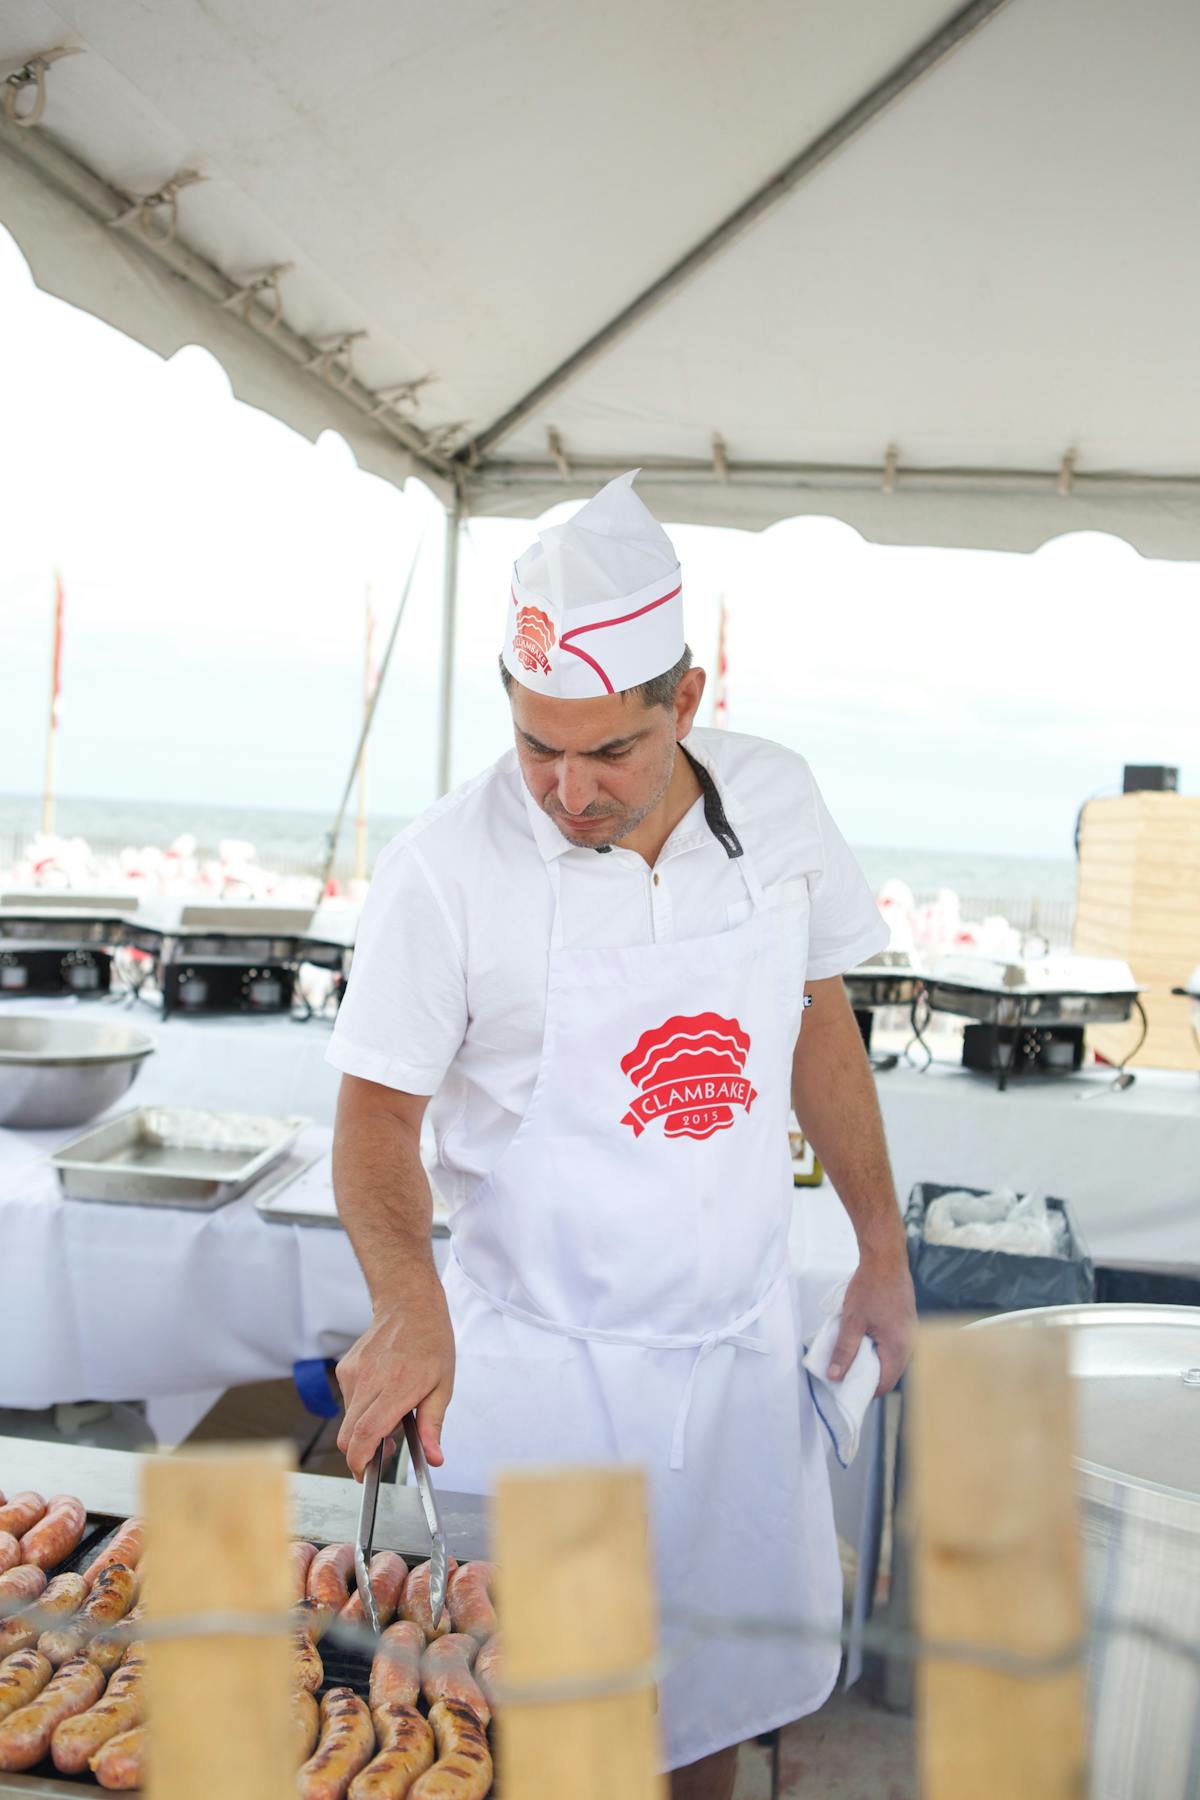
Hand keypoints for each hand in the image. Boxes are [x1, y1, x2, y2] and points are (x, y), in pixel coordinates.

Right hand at [335, 1271, 455, 1478]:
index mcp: (397, 1386)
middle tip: (382, 1453)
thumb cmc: (431, 1343)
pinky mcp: (344, 1368)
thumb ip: (433, 1425)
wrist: (409, 1306)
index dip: (360, 1460)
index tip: (364, 1474)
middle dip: (359, 1454)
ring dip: (362, 1430)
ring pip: (346, 1420)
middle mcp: (370, 1380)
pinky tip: (379, 1394)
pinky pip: (347, 1401)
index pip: (367, 1433)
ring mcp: (354, 1373)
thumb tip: (434, 1458)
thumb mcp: (443, 1386)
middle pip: (349, 1434)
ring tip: (388, 1416)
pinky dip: (359, 1409)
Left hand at [827, 1248, 915, 1394]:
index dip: (864, 1388)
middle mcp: (909, 1343)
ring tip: (851, 1347)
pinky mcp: (905, 1323)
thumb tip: (835, 1376)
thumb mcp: (852, 1321)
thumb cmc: (870, 1287)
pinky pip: (891, 1343)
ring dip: (870, 1356)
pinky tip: (861, 1334)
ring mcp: (909, 1333)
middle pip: (888, 1372)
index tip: (846, 1384)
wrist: (885, 1258)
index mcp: (898, 1347)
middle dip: (866, 1372)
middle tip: (844, 1366)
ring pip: (889, 1357)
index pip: (885, 1384)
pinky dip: (876, 1344)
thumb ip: (844, 1351)